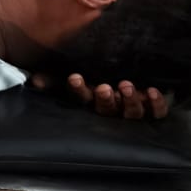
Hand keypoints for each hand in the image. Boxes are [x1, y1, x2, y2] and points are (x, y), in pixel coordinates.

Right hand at [30, 73, 168, 118]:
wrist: (131, 83)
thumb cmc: (95, 82)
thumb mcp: (71, 79)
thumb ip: (54, 79)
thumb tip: (35, 80)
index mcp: (92, 102)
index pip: (82, 99)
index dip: (78, 90)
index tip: (75, 77)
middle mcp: (113, 110)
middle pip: (108, 109)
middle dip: (105, 99)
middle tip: (103, 88)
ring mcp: (134, 112)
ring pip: (132, 113)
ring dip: (129, 101)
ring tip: (126, 86)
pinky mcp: (153, 111)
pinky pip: (156, 113)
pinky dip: (156, 104)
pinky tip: (152, 91)